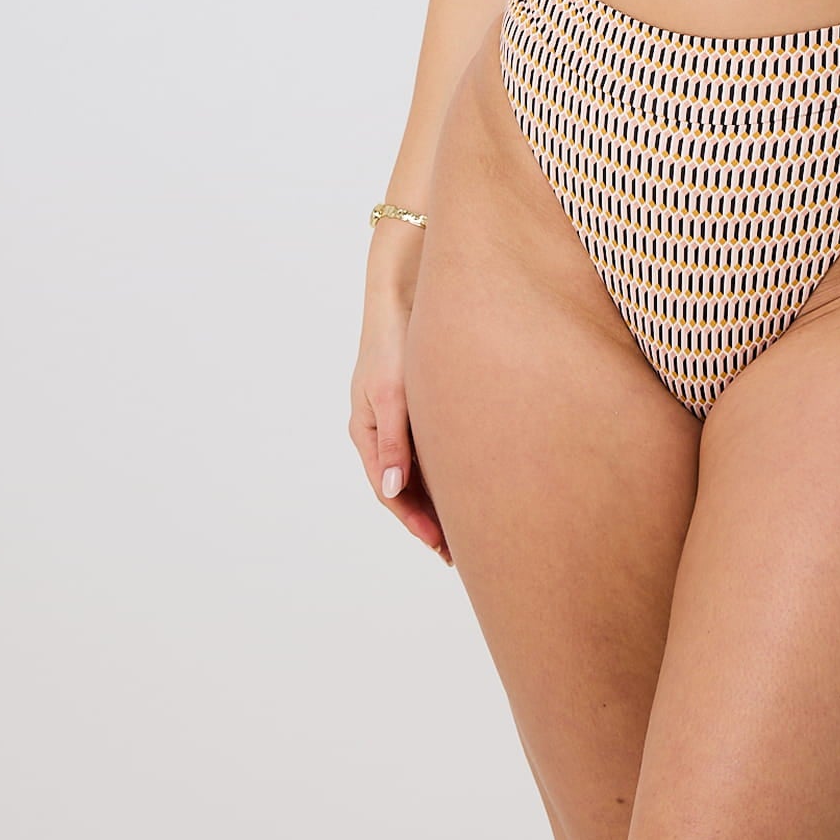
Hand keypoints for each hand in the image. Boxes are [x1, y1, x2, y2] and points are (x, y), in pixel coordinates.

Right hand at [349, 299, 453, 566]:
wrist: (406, 288)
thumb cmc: (393, 339)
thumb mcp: (391, 393)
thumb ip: (392, 441)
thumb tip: (391, 490)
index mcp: (367, 430)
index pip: (389, 492)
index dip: (415, 522)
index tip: (442, 546)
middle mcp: (382, 427)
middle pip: (405, 486)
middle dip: (429, 518)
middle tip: (460, 551)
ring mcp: (401, 414)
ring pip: (420, 467)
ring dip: (440, 496)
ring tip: (470, 524)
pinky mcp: (421, 399)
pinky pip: (433, 445)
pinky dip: (448, 467)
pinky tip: (472, 477)